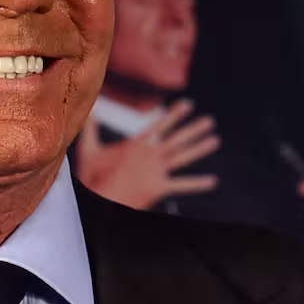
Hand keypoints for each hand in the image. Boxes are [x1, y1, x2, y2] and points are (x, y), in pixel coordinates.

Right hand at [75, 101, 219, 209]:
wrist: (98, 199)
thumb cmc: (92, 177)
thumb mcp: (89, 150)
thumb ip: (91, 128)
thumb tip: (88, 110)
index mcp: (136, 144)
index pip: (160, 125)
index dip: (175, 114)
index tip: (188, 104)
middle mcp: (149, 154)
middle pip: (177, 139)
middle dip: (194, 129)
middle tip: (210, 121)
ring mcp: (155, 171)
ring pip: (183, 157)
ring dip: (200, 148)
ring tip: (215, 141)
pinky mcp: (158, 187)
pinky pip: (182, 185)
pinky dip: (197, 184)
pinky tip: (212, 181)